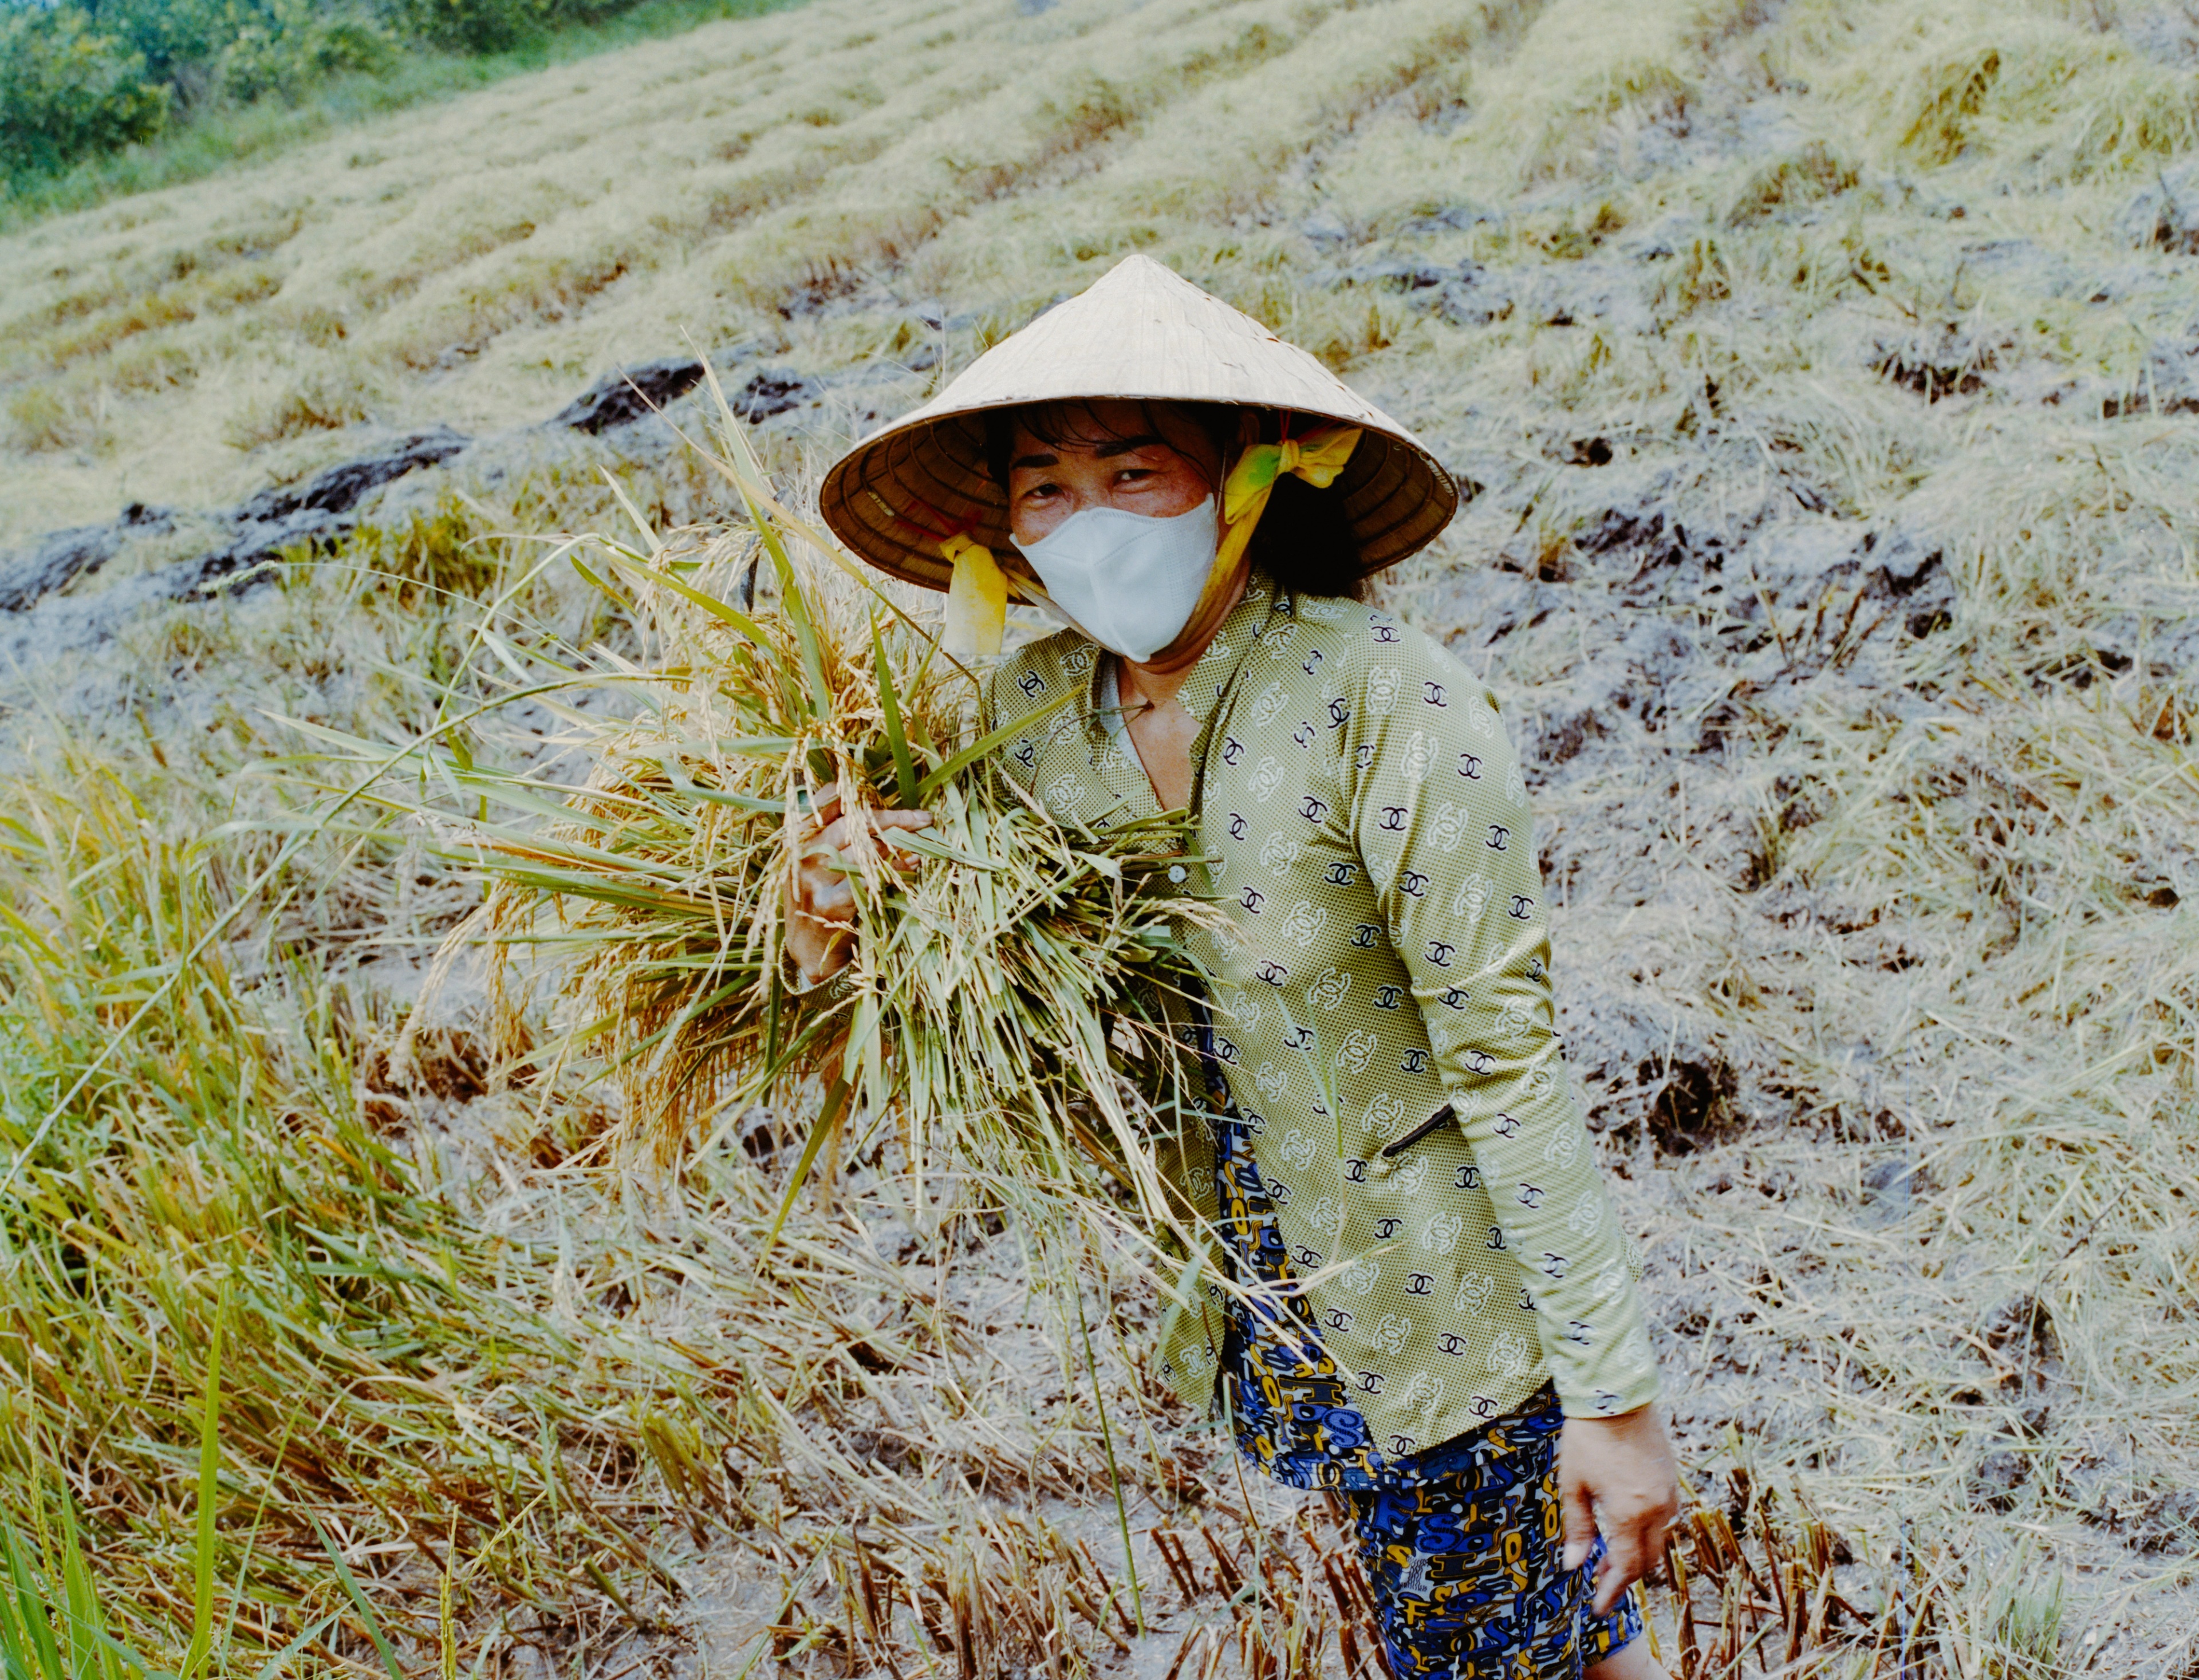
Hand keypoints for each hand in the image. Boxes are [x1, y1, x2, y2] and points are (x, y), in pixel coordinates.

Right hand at [783, 783, 932, 984]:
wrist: (807, 948)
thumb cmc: (819, 896)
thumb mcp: (814, 861)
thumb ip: (833, 833)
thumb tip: (873, 804)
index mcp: (798, 838)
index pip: (825, 802)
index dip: (856, 794)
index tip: (884, 791)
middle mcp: (803, 855)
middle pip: (853, 824)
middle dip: (893, 818)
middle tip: (924, 818)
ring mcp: (815, 880)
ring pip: (865, 850)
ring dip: (900, 843)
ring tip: (923, 840)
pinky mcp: (830, 903)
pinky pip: (870, 878)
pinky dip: (895, 869)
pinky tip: (913, 865)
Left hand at [1558, 1405, 1679, 1615]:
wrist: (1616, 1394)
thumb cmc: (1588, 1437)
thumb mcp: (1573, 1484)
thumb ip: (1578, 1528)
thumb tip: (1574, 1566)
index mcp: (1630, 1513)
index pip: (1627, 1568)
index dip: (1612, 1591)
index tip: (1599, 1608)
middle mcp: (1657, 1509)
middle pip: (1647, 1561)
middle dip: (1624, 1577)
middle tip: (1599, 1582)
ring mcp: (1669, 1494)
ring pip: (1658, 1541)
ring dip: (1636, 1554)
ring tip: (1606, 1557)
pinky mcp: (1672, 1481)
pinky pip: (1664, 1519)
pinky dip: (1645, 1532)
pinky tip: (1624, 1528)